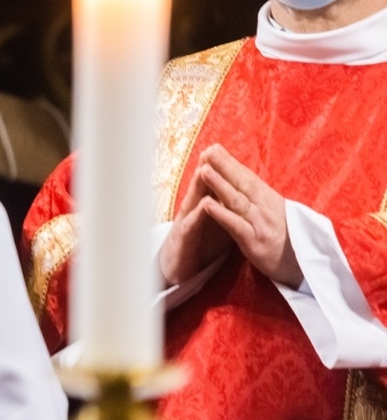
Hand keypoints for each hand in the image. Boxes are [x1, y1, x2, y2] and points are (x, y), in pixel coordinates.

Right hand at [158, 158, 234, 286]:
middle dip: (206, 169)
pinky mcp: (183, 242)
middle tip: (212, 150)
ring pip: (193, 203)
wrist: (179, 270)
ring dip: (198, 187)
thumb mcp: (216, 223)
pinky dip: (197, 216)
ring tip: (205, 170)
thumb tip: (240, 190)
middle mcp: (192, 213)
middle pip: (200, 188)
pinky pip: (191, 227)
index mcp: (202, 208)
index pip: (211, 185)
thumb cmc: (200, 245)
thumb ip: (225, 206)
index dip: (218, 169)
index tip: (223, 149)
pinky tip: (203, 205)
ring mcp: (186, 226)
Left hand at [195, 144, 302, 285]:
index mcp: (269, 200)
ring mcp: (261, 224)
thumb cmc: (287, 241)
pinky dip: (222, 214)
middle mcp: (266, 208)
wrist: (305, 268)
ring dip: (220, 185)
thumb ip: (257, 199)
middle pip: (242, 183)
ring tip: (203, 171)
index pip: (247, 177)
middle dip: (224, 166)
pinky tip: (207, 205)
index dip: (230, 162)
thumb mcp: (273, 214)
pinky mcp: (255, 242)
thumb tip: (241, 180)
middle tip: (207, 150)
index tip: (214, 147)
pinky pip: (236, 226)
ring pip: (237, 201)